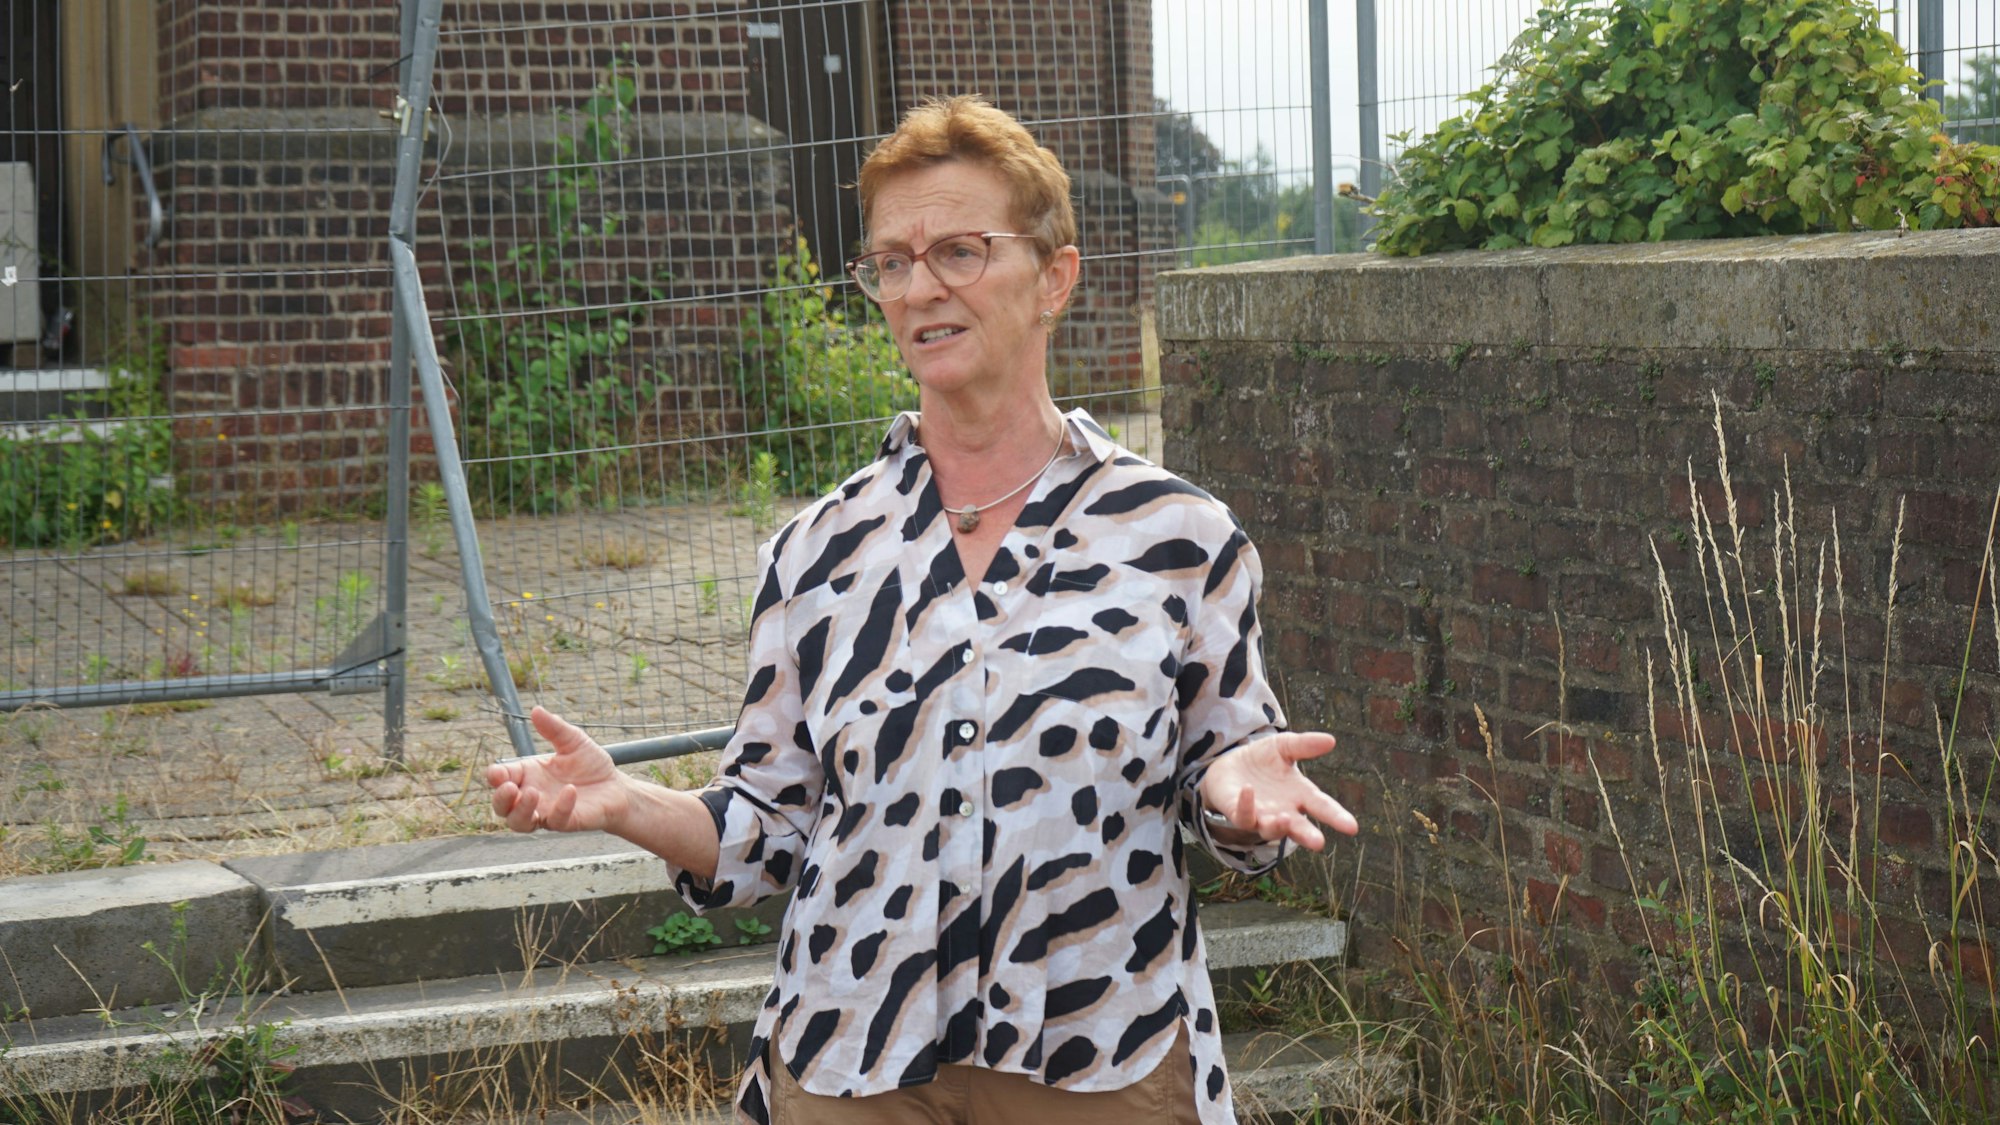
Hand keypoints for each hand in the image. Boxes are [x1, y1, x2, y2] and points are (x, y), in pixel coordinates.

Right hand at [485, 706, 631, 833]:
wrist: (617, 787)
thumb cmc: (591, 765)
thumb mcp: (573, 741)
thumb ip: (554, 728)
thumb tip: (536, 709)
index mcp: (528, 774)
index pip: (501, 778)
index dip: (495, 776)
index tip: (498, 773)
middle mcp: (532, 796)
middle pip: (501, 806)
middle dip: (501, 798)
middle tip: (510, 787)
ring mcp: (546, 811)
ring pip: (518, 822)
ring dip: (520, 811)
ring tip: (532, 793)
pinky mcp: (565, 822)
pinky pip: (555, 820)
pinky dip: (561, 806)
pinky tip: (571, 790)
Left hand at [1198, 731, 1357, 850]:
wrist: (1228, 765)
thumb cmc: (1262, 760)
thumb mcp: (1283, 746)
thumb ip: (1304, 745)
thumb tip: (1331, 740)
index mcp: (1300, 795)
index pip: (1322, 806)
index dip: (1336, 817)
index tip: (1352, 827)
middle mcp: (1284, 811)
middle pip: (1299, 827)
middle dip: (1308, 835)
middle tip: (1319, 843)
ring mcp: (1261, 815)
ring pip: (1271, 828)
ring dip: (1278, 825)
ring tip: (1285, 818)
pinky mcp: (1238, 813)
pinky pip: (1243, 815)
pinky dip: (1247, 805)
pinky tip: (1249, 790)